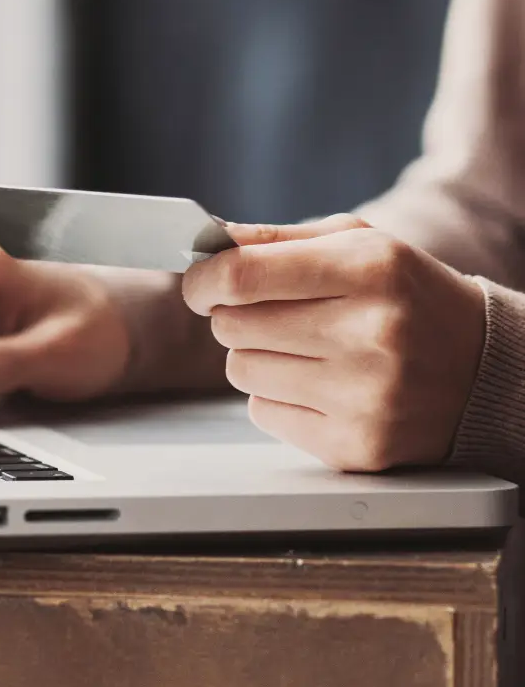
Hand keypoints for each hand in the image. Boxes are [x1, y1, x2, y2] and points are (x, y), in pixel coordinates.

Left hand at [182, 215, 485, 470]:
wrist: (485, 370)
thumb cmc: (409, 297)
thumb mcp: (360, 245)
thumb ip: (279, 240)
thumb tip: (208, 245)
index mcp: (370, 270)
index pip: (243, 276)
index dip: (204, 280)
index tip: (201, 284)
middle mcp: (370, 334)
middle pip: (232, 326)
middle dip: (235, 316)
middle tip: (269, 314)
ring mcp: (365, 397)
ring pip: (241, 371)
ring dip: (256, 357)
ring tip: (305, 350)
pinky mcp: (355, 446)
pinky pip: (262, 413)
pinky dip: (277, 398)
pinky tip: (322, 386)